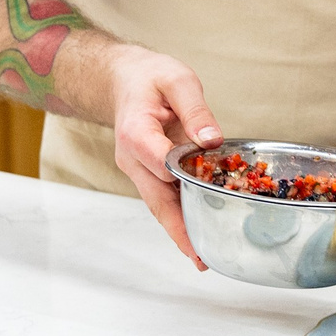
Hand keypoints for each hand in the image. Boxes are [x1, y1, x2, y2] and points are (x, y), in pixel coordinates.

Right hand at [105, 47, 220, 270]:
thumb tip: (211, 139)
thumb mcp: (178, 80)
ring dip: (179, 230)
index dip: (176, 171)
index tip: (200, 185)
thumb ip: (195, 108)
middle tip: (199, 257)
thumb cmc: (151, 78)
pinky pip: (163, 197)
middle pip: (155, 197)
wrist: (125, 80)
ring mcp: (137, 169)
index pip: (155, 157)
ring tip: (201, 257)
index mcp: (136, 131)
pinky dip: (180, 216)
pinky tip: (198, 233)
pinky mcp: (147, 173)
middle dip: (177, 228)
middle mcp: (132, 158)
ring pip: (158, 204)